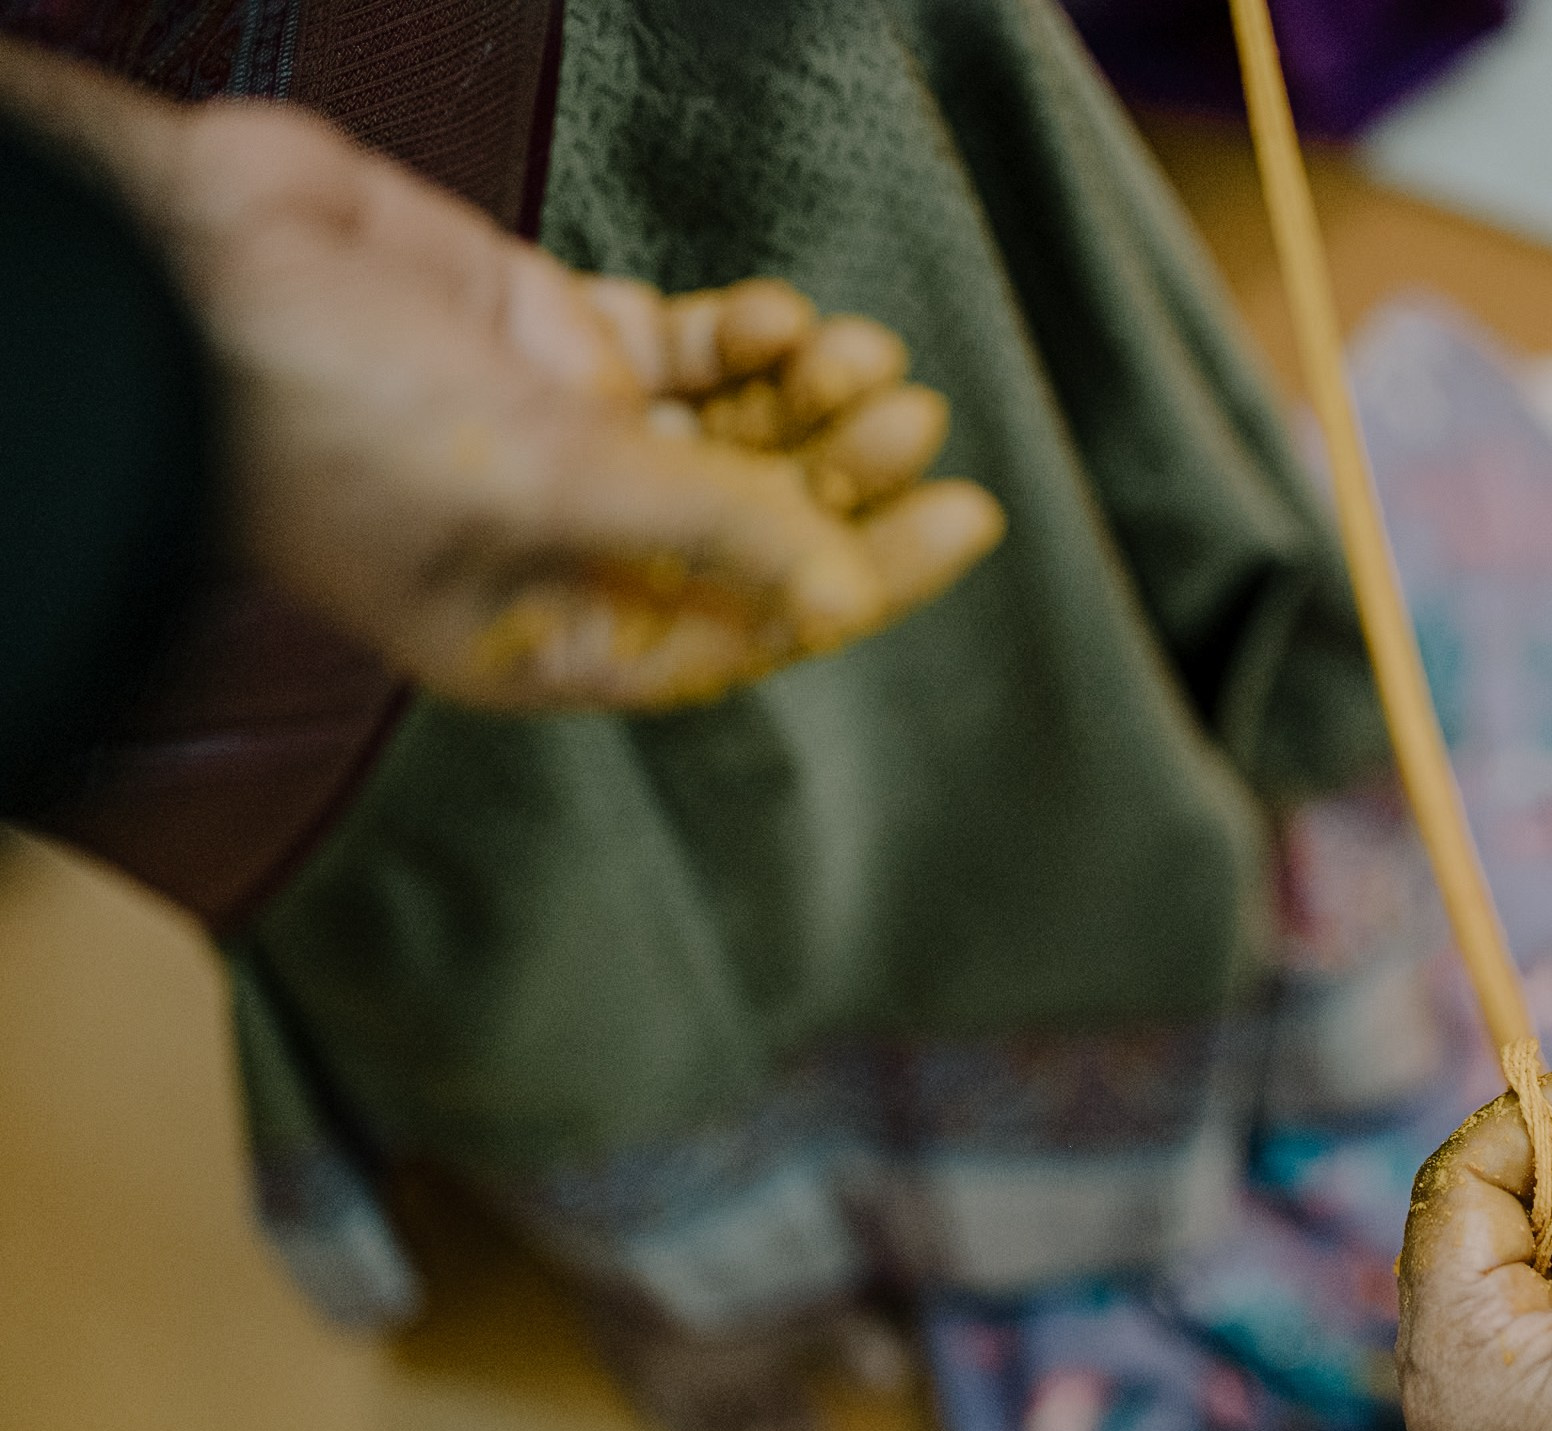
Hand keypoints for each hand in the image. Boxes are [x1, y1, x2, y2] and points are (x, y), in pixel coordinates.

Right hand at [0, 46, 1000, 710]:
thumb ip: (697, 529)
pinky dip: (745, 334)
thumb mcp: (531, 489)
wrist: (182, 267)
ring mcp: (569, 438)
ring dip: (809, 399)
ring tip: (866, 363)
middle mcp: (574, 546)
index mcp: (557, 635)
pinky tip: (781, 318)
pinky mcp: (553, 339)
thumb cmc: (312, 416)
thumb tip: (842, 591)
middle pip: (759, 527)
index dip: (864, 581)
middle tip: (922, 427)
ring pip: (736, 433)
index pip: (749, 628)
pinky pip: (686, 348)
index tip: (961, 520)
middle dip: (843, 478)